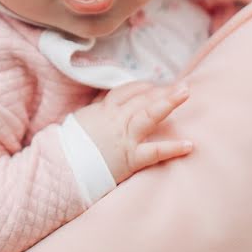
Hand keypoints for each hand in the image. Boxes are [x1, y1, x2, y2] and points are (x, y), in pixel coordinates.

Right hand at [73, 81, 191, 183]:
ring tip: (185, 93)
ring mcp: (125, 137)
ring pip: (149, 115)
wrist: (62, 165)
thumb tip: (100, 107)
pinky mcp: (130, 158)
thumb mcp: (80, 121)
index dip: (142, 88)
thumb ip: (95, 113)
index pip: (125, 92)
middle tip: (183, 86)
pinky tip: (189, 145)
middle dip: (162, 91)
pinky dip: (172, 148)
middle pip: (141, 99)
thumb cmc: (69, 146)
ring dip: (168, 103)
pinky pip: (154, 151)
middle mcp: (116, 119)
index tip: (153, 87)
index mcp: (103, 110)